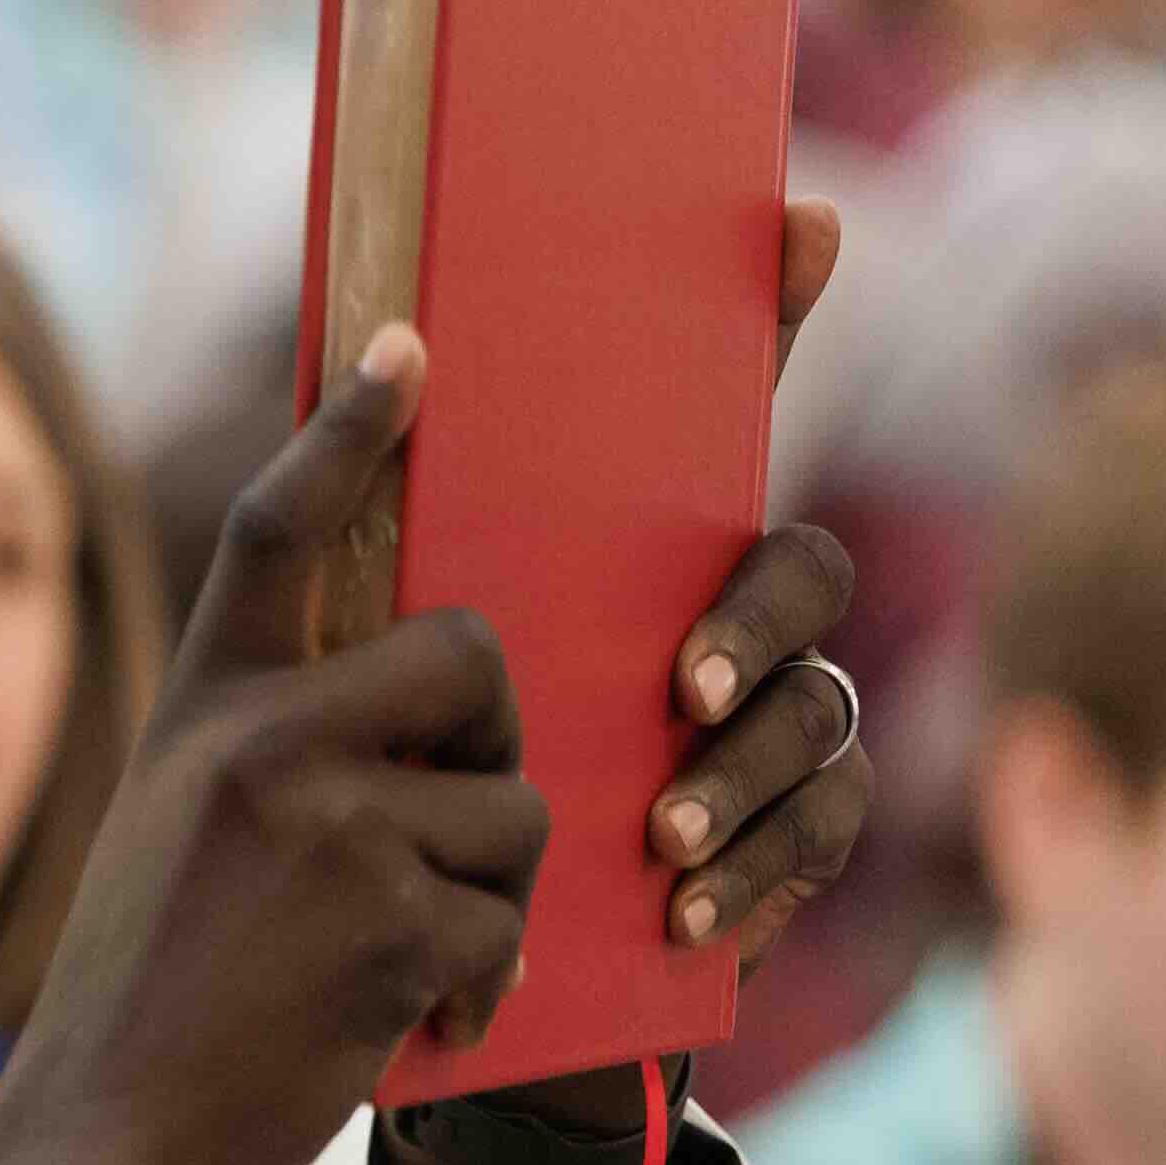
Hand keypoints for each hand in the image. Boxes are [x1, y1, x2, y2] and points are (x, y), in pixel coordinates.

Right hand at [0, 328, 555, 1164]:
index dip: (348, 432)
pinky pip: (508, 921)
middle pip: (467, 658)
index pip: (278, 531)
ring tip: (391, 956)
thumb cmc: (148, 991)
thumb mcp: (173, 826)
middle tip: (453, 814)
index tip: (408, 349)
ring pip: (510, 809)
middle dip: (491, 734)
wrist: (106, 1134)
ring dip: (483, 893)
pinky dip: (478, 984)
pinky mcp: (394, 923)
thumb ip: (264, 750)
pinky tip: (405, 1019)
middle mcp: (263, 744)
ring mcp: (331, 830)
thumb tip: (403, 705)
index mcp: (204, 708)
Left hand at [419, 199, 871, 1141]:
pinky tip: (688, 911)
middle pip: (800, 569)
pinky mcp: (780, 837)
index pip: (717, 411)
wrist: (387, 946)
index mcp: (624, 549)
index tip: (799, 218)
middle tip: (684, 690)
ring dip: (748, 774)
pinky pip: (820, 834)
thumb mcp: (344, 648)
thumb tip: (384, 337)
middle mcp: (722, 614)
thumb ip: (364, 515)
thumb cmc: (374, 777)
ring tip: (659, 834)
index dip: (770, 305)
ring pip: (821, 713)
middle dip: (757, 623)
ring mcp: (767, 721)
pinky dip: (758, 872)